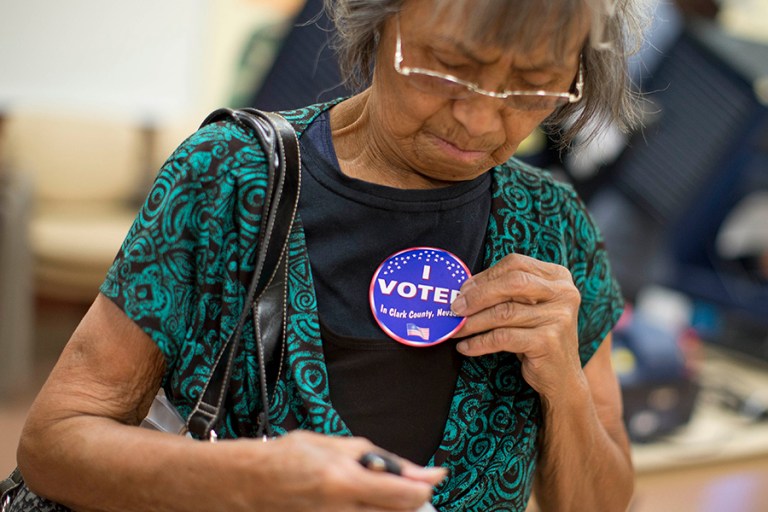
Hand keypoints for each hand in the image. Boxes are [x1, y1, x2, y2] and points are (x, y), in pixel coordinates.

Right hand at [244, 430, 446, 510]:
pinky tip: (360, 500)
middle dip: (409, 498)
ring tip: (371, 489)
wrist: (248, 483)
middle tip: (400, 482)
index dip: (425, 486)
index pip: (406, 497)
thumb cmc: (288, 457)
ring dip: (389, 506)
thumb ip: (380, 459)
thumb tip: (418, 471)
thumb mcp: (337, 445)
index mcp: (344, 482)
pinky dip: (370, 511)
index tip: (434, 476)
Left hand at [451, 253, 583, 397]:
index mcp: (558, 277)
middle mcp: (564, 293)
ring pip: (504, 312)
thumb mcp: (529, 308)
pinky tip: (466, 347)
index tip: (463, 289)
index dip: (485, 276)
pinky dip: (479, 342)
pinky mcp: (547, 341)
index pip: (515, 264)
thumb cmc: (538, 337)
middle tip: (455, 308)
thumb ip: (506, 292)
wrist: (562, 378)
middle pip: (512, 283)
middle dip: (478, 295)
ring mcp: (558, 317)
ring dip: (473, 322)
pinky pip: (503, 337)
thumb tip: (464, 290)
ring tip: (457, 329)